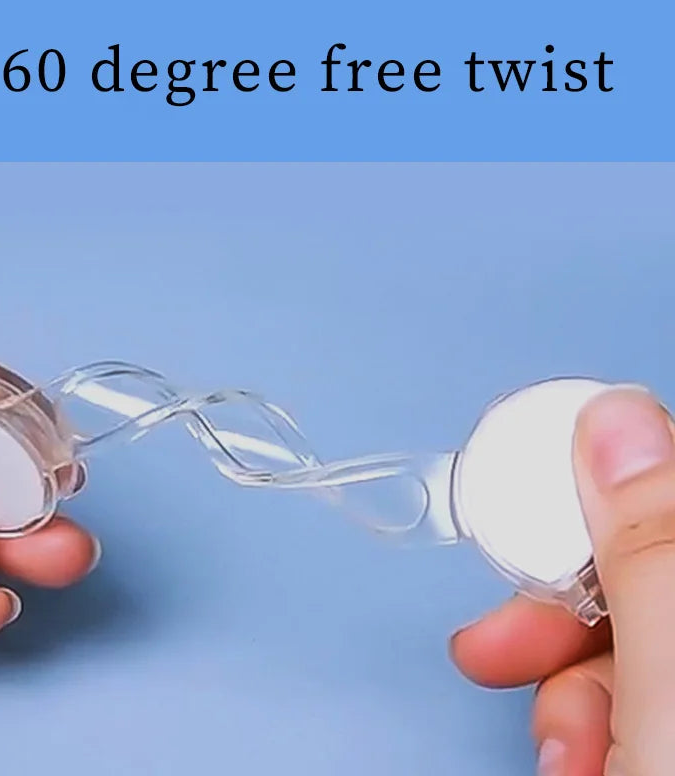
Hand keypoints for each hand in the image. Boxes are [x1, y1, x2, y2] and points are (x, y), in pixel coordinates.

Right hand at [451, 387, 674, 774]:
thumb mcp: (667, 680)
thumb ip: (648, 551)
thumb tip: (617, 418)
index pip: (661, 491)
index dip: (592, 495)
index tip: (530, 514)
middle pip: (632, 565)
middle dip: (554, 610)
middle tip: (501, 642)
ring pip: (617, 634)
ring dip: (563, 687)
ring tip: (563, 753)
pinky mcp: (671, 713)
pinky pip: (623, 693)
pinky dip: (583, 728)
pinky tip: (577, 766)